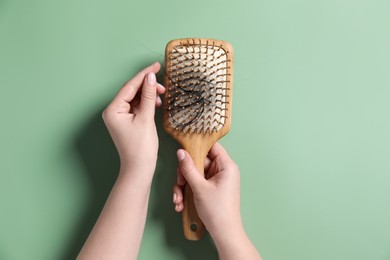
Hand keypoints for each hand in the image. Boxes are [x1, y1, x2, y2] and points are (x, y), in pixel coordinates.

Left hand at [102, 62, 164, 176]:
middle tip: (162, 83)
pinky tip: (156, 103)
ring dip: (148, 95)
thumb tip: (150, 77)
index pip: (129, 86)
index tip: (156, 65)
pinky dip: (147, 103)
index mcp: (113, 110)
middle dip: (147, 86)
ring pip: (135, 98)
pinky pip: (137, 106)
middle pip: (131, 91)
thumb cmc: (141, 147)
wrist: (139, 168)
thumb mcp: (146, 118)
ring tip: (162, 95)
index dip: (144, 75)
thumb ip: (148, 96)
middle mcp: (113, 111)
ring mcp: (119, 117)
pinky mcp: (127, 121)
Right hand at [172, 143, 241, 238]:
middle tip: (180, 182)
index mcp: (226, 166)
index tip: (183, 149)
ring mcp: (216, 180)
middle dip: (185, 174)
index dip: (197, 146)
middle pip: (199, 161)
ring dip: (184, 186)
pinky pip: (196, 184)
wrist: (224, 233)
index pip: (211, 146)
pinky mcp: (210, 189)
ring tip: (178, 199)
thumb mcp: (199, 187)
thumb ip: (189, 168)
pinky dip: (187, 192)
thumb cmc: (218, 211)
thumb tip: (181, 152)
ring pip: (194, 174)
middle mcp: (222, 171)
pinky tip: (181, 204)